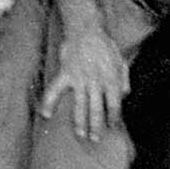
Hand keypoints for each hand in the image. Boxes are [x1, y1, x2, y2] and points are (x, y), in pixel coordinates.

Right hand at [41, 27, 128, 143]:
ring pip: (80, 105)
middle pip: (97, 109)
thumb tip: (123, 95)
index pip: (114, 105)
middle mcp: (96, 82)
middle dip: (97, 126)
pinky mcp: (66, 74)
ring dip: (80, 122)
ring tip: (80, 134)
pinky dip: (49, 102)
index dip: (114, 118)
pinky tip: (45, 114)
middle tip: (95, 139)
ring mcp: (80, 79)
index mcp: (111, 80)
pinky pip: (56, 90)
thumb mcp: (121, 61)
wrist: (87, 29)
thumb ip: (124, 80)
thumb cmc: (105, 45)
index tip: (113, 127)